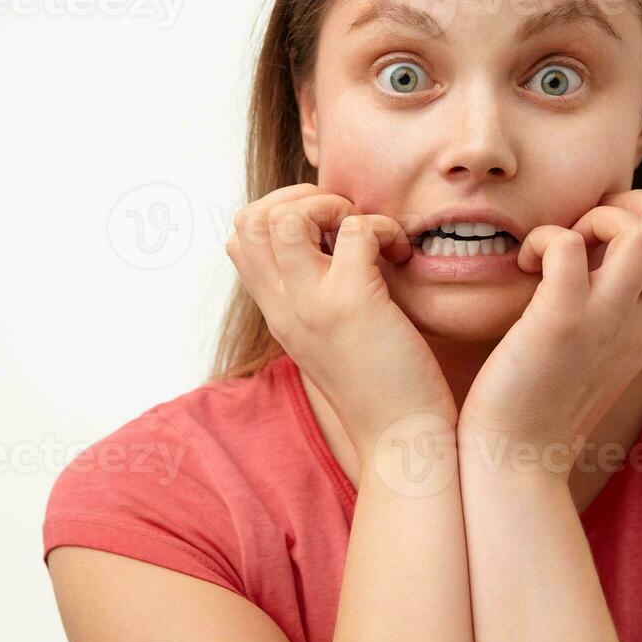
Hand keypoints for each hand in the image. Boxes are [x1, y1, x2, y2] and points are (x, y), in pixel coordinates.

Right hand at [225, 184, 456, 460]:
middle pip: (250, 219)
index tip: (326, 232)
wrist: (402, 443)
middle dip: (300, 198)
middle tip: (344, 221)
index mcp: (276, 313)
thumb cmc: (381, 388)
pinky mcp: (353, 303)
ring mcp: (313, 304)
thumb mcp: (329, 338)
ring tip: (365, 233)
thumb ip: (316, 297)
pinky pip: (355, 229)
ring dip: (332, 206)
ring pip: (286, 217)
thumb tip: (332, 245)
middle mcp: (284, 307)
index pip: (239, 239)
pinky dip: (382, 227)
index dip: (279, 214)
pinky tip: (400, 253)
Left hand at [458, 189, 641, 474]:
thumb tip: (590, 260)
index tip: (602, 239)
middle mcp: (639, 323)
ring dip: (597, 219)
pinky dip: (545, 238)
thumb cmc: (540, 403)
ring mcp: (604, 322)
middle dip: (634, 208)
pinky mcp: (559, 322)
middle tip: (584, 229)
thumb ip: (607, 311)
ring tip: (560, 246)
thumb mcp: (595, 353)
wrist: (516, 461)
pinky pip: (566, 246)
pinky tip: (525, 265)